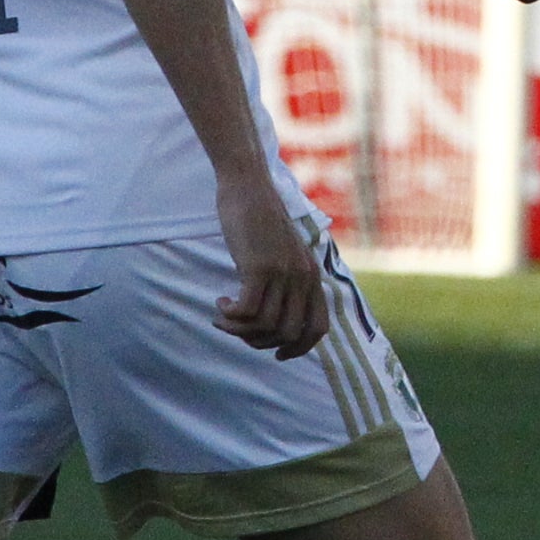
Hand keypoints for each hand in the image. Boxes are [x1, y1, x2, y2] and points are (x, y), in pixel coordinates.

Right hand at [211, 180, 330, 354]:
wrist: (248, 185)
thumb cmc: (259, 219)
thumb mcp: (283, 252)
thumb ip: (287, 279)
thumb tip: (274, 316)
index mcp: (311, 276)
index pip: (318, 328)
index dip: (298, 349)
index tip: (275, 354)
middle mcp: (302, 277)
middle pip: (288, 334)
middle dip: (260, 342)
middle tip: (237, 329)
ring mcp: (282, 272)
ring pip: (265, 326)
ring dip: (238, 329)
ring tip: (223, 316)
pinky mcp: (259, 267)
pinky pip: (246, 311)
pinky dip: (230, 315)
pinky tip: (220, 301)